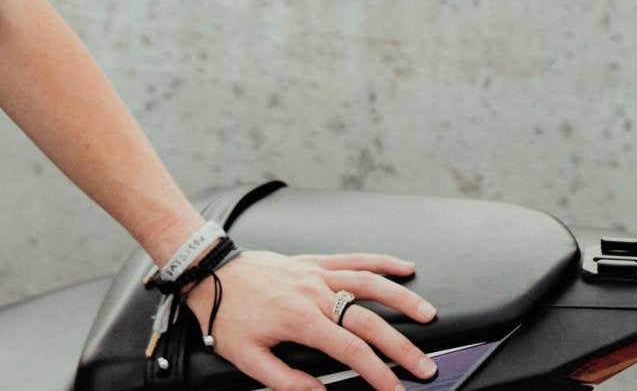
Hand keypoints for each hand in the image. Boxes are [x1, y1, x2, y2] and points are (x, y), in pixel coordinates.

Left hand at [178, 248, 437, 390]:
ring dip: (402, 299)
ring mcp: (315, 273)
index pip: (351, 350)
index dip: (379, 373)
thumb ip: (285, 380)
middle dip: (402, 347)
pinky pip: (353, 258)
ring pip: (369, 283)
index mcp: (300, 319)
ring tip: (429, 316)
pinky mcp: (312, 261)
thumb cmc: (226, 316)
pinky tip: (404, 268)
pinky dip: (381, 261)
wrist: (208, 272)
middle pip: (369, 320)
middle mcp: (314, 293)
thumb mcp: (247, 358)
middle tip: (426, 366)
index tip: (397, 389)